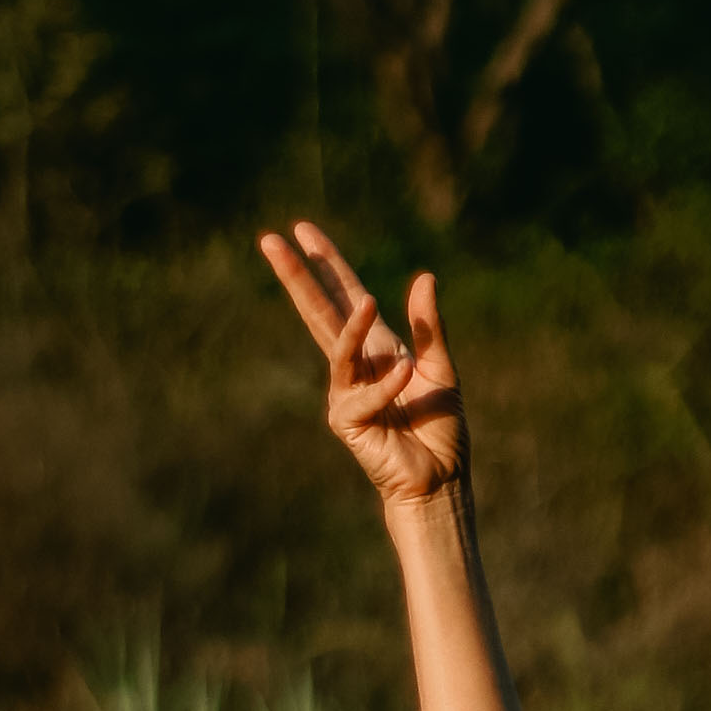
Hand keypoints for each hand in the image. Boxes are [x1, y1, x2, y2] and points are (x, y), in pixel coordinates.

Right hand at [258, 220, 466, 505]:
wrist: (439, 480)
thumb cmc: (439, 429)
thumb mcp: (441, 368)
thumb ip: (429, 326)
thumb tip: (424, 277)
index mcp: (378, 346)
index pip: (346, 296)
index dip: (327, 264)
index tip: (303, 230)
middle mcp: (356, 364)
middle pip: (320, 311)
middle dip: (297, 278)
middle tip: (269, 241)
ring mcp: (346, 391)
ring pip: (336, 346)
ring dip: (351, 324)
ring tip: (368, 301)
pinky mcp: (346, 419)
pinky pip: (364, 392)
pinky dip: (387, 384)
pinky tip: (407, 376)